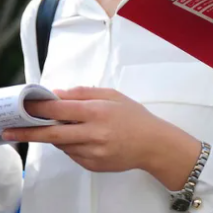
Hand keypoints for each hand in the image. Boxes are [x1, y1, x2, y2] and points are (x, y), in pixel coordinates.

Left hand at [1, 88, 198, 186]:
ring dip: (55, 136)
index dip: (39, 108)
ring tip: (65, 127)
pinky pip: (72, 154)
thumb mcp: (114, 96)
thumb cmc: (134, 116)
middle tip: (9, 131)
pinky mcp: (92, 165)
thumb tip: (56, 94)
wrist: (153, 144)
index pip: (60, 109)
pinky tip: (84, 139)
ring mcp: (92, 152)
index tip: (23, 106)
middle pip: (52, 134)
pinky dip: (71, 145)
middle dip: (28, 132)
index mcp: (98, 111)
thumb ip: (84, 93)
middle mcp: (93, 133)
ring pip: (61, 144)